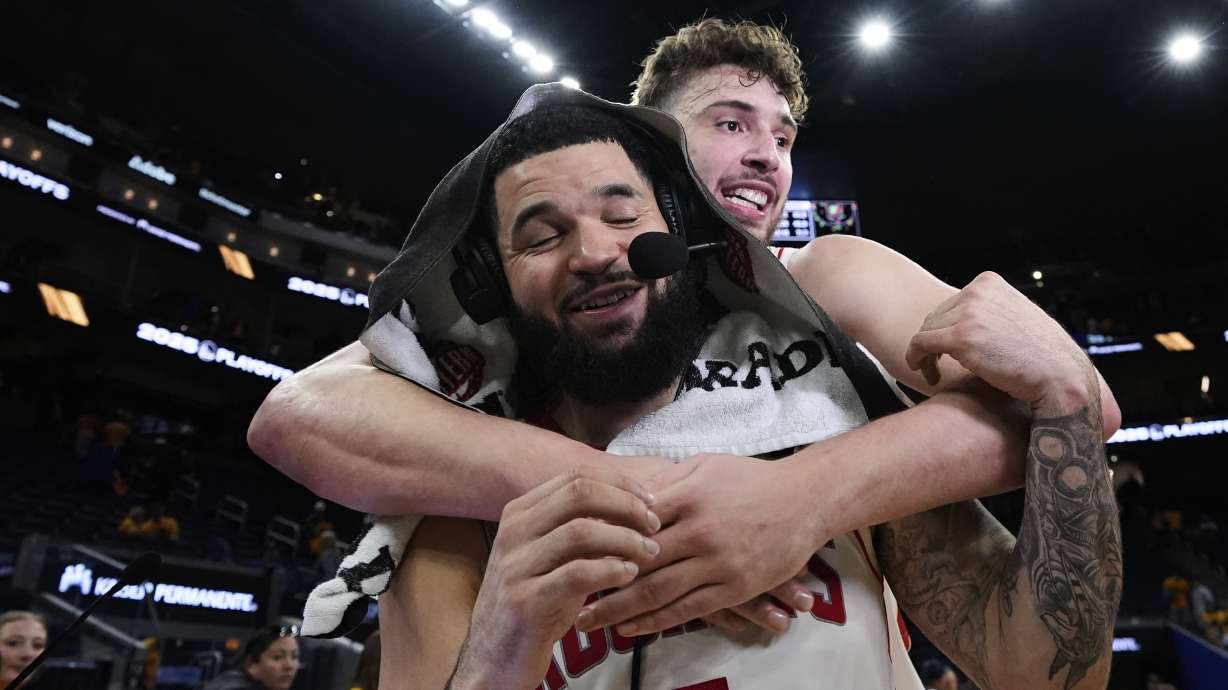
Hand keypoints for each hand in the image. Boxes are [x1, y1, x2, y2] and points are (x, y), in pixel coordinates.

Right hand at [454, 468, 660, 689]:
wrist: (495, 656)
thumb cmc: (535, 602)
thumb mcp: (550, 556)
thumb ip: (580, 528)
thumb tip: (632, 503)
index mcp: (519, 513)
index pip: (575, 477)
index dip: (619, 484)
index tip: (649, 502)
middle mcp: (513, 532)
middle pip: (579, 494)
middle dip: (626, 505)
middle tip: (653, 526)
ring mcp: (516, 565)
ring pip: (581, 531)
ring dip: (625, 539)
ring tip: (648, 553)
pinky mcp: (525, 601)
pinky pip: (577, 573)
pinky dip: (611, 570)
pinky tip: (628, 576)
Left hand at [578, 454, 825, 636]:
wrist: (805, 499)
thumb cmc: (751, 478)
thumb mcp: (704, 464)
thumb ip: (665, 481)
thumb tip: (626, 494)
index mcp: (686, 496)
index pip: (630, 520)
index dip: (599, 538)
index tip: (569, 552)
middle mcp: (699, 530)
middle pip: (637, 562)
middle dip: (598, 582)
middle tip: (565, 596)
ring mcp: (718, 562)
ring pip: (658, 592)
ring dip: (619, 610)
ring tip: (588, 621)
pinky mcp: (735, 586)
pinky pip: (688, 609)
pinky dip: (656, 621)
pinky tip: (631, 628)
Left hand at [905, 271, 1093, 410]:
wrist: (1060, 375)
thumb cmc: (1041, 354)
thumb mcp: (1015, 315)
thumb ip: (988, 311)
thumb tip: (961, 316)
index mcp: (988, 282)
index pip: (949, 305)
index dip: (944, 329)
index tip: (946, 350)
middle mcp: (977, 292)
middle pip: (934, 317)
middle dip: (933, 342)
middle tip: (937, 365)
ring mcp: (969, 314)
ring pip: (925, 332)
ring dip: (925, 355)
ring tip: (934, 373)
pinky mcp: (961, 338)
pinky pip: (920, 345)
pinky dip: (916, 360)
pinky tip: (929, 375)